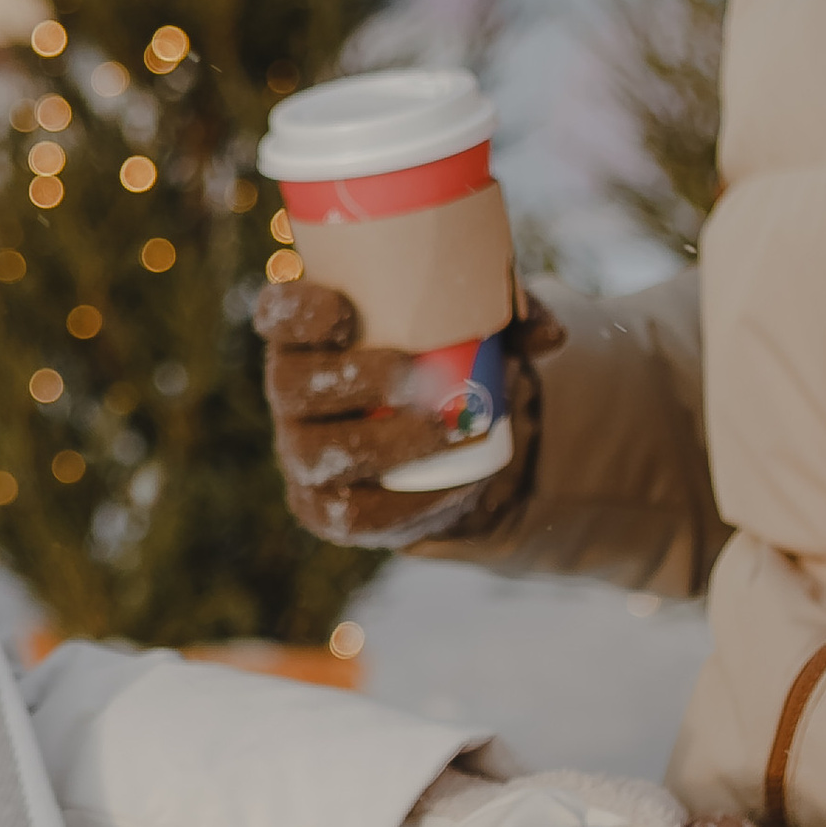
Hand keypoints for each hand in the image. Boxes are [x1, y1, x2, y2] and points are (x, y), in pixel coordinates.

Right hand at [256, 281, 561, 545]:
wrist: (450, 445)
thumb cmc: (448, 359)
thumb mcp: (479, 325)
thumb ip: (512, 313)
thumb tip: (548, 334)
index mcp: (308, 334)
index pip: (277, 315)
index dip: (296, 312)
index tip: (346, 310)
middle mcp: (290, 392)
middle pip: (292, 384)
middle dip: (351, 380)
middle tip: (415, 374)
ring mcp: (300, 453)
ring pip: (318, 453)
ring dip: (381, 442)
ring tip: (443, 432)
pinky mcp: (323, 508)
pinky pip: (351, 515)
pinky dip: (403, 504)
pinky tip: (450, 488)